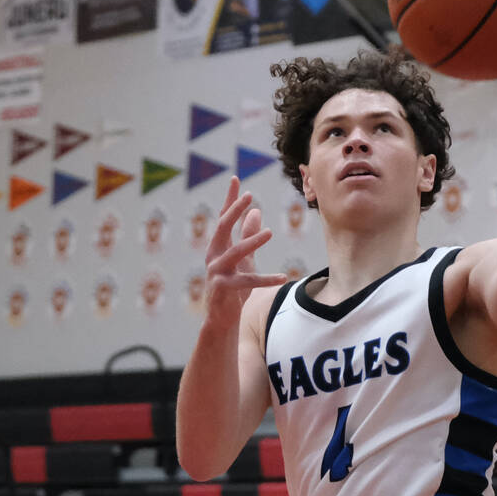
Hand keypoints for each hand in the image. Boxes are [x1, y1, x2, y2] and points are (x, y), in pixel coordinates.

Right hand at [201, 177, 287, 319]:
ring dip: (252, 242)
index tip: (236, 179)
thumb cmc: (233, 285)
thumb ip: (248, 235)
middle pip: (222, 228)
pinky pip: (247, 281)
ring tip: (269, 232)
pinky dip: (266, 280)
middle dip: (234, 211)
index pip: (224, 217)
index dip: (230, 199)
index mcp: (218, 245)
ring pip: (235, 253)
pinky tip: (283, 278)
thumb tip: (255, 211)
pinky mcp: (223, 288)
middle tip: (249, 197)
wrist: (222, 317)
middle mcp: (213, 255)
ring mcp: (216, 271)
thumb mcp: (244, 258)